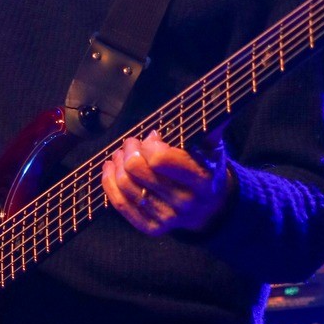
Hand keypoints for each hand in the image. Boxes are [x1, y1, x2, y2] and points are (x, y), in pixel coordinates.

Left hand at [103, 130, 233, 234]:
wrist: (211, 207)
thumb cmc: (206, 168)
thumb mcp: (214, 147)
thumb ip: (210, 126)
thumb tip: (214, 95)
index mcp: (201, 179)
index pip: (160, 159)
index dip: (148, 144)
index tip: (151, 137)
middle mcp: (185, 202)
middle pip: (137, 171)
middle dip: (129, 151)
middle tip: (131, 143)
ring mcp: (168, 218)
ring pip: (126, 186)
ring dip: (117, 165)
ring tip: (120, 154)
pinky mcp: (153, 228)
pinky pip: (121, 205)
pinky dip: (109, 185)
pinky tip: (109, 169)